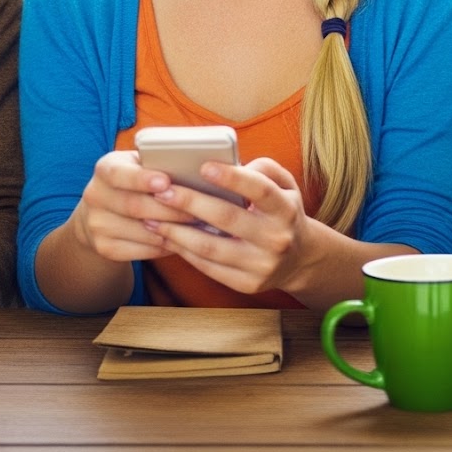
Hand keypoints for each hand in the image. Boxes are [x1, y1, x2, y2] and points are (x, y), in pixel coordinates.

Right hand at [68, 149, 193, 263]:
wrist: (102, 213)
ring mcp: (97, 225)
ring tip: (198, 227)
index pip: (119, 173)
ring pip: (142, 231)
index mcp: (105, 168)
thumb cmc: (135, 182)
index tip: (166, 182)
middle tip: (199, 211)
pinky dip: (165, 246)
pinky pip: (141, 251)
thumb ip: (159, 162)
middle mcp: (95, 195)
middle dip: (170, 210)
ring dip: (173, 231)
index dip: (142, 179)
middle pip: (135, 206)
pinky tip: (183, 240)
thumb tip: (196, 164)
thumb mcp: (140, 165)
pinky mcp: (104, 247)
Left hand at [147, 158, 319, 296]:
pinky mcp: (247, 284)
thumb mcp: (286, 185)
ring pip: (210, 247)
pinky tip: (167, 237)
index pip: (260, 190)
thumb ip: (264, 168)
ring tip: (152, 217)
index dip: (232, 178)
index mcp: (286, 209)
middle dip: (190, 202)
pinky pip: (208, 267)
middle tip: (162, 191)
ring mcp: (261, 265)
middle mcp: (276, 238)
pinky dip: (184, 251)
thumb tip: (231, 166)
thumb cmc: (282, 213)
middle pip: (227, 218)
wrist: (300, 258)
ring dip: (176, 232)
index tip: (204, 166)